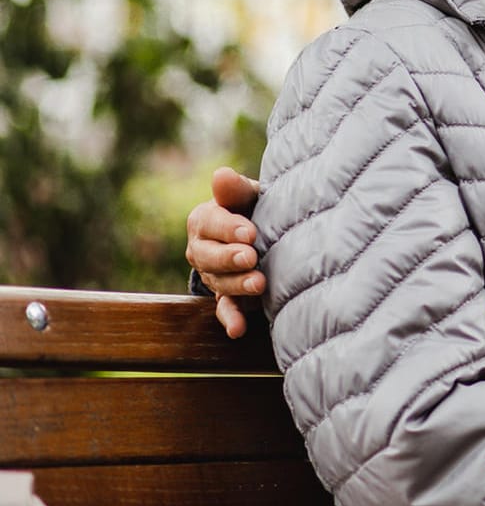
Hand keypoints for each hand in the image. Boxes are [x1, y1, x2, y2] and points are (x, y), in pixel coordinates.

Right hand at [184, 167, 262, 338]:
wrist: (262, 232)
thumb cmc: (253, 208)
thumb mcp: (247, 195)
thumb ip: (236, 189)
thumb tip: (221, 175)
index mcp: (203, 221)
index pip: (211, 223)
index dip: (230, 229)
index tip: (250, 233)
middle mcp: (201, 249)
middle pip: (209, 256)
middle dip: (230, 258)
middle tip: (251, 257)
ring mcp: (212, 275)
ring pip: (219, 282)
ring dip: (237, 285)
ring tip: (259, 284)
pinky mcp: (226, 296)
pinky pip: (224, 309)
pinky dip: (231, 319)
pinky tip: (238, 329)